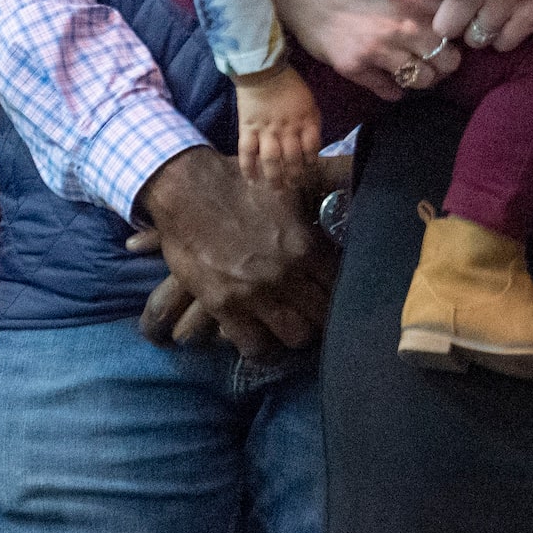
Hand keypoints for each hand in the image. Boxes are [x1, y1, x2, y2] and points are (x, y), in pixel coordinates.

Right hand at [134, 146, 333, 358]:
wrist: (189, 190)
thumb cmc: (242, 186)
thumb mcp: (291, 195)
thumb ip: (314, 222)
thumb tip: (343, 229)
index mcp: (306, 246)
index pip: (341, 285)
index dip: (340, 292)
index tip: (332, 292)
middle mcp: (286, 274)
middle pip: (323, 315)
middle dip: (321, 315)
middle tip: (312, 311)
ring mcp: (254, 293)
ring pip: (295, 336)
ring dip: (295, 332)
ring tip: (289, 325)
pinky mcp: (222, 306)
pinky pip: (253, 346)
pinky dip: (261, 346)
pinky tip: (261, 335)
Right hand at [234, 65, 322, 191]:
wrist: (263, 71)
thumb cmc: (290, 86)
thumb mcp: (310, 103)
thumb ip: (311, 124)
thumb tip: (312, 147)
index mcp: (305, 121)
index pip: (311, 148)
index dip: (311, 163)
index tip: (309, 172)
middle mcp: (287, 129)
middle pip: (292, 159)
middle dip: (294, 177)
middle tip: (294, 188)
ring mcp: (266, 131)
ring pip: (271, 160)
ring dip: (274, 178)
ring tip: (277, 191)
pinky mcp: (247, 129)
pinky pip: (247, 153)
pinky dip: (248, 168)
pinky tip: (252, 181)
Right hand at [272, 0, 457, 99]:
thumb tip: (453, 15)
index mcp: (415, 3)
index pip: (456, 32)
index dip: (456, 40)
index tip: (450, 43)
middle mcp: (401, 27)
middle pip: (447, 62)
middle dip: (444, 66)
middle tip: (434, 64)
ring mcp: (378, 50)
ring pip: (422, 80)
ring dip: (421, 80)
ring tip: (413, 72)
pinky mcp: (356, 68)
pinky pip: (390, 91)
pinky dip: (394, 91)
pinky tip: (389, 81)